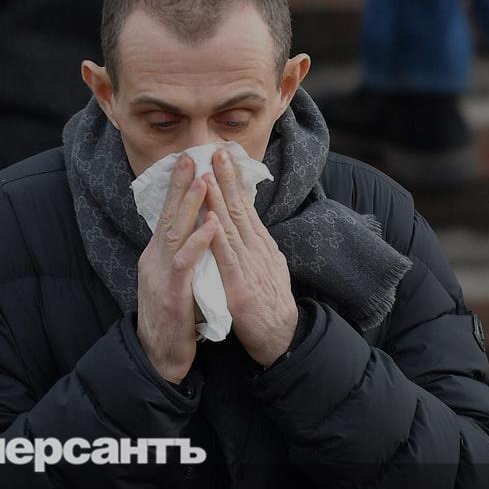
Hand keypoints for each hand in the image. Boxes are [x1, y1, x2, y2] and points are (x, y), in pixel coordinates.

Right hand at [137, 155, 221, 383]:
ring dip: (190, 206)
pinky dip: (198, 241)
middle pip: (168, 216)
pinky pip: (185, 262)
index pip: (167, 215)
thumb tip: (192, 231)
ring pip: (175, 233)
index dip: (177, 189)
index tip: (188, 162)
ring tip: (203, 180)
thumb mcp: (176, 280)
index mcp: (158, 256)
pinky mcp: (172, 293)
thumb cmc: (173, 319)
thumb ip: (181, 255)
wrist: (159, 356)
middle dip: (180, 185)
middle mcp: (155, 260)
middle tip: (190, 157)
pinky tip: (211, 225)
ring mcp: (161, 275)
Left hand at [202, 148, 297, 365]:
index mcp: (260, 245)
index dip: (233, 181)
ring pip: (231, 227)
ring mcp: (250, 266)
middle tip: (214, 150)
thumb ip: (255, 246)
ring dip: (218, 199)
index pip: (245, 207)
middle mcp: (257, 250)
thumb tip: (249, 226)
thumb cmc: (270, 305)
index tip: (222, 156)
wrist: (282, 339)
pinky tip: (210, 219)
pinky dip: (218, 237)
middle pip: (240, 208)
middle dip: (226, 178)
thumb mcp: (266, 267)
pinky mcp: (241, 286)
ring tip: (207, 174)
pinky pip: (227, 258)